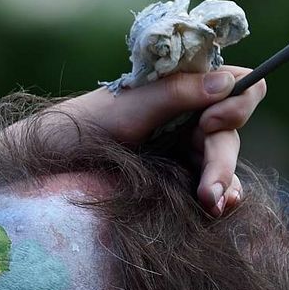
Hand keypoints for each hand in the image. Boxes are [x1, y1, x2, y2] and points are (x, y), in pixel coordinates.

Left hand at [42, 66, 266, 216]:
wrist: (50, 165)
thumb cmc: (85, 125)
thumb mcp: (131, 107)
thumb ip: (177, 94)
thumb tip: (227, 81)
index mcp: (184, 87)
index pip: (238, 85)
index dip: (237, 102)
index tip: (209, 121)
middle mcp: (191, 115)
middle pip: (230, 133)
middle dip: (223, 162)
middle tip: (210, 193)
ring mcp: (185, 147)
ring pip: (223, 162)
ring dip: (225, 184)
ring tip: (215, 206)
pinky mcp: (178, 177)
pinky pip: (210, 185)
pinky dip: (219, 196)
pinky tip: (217, 209)